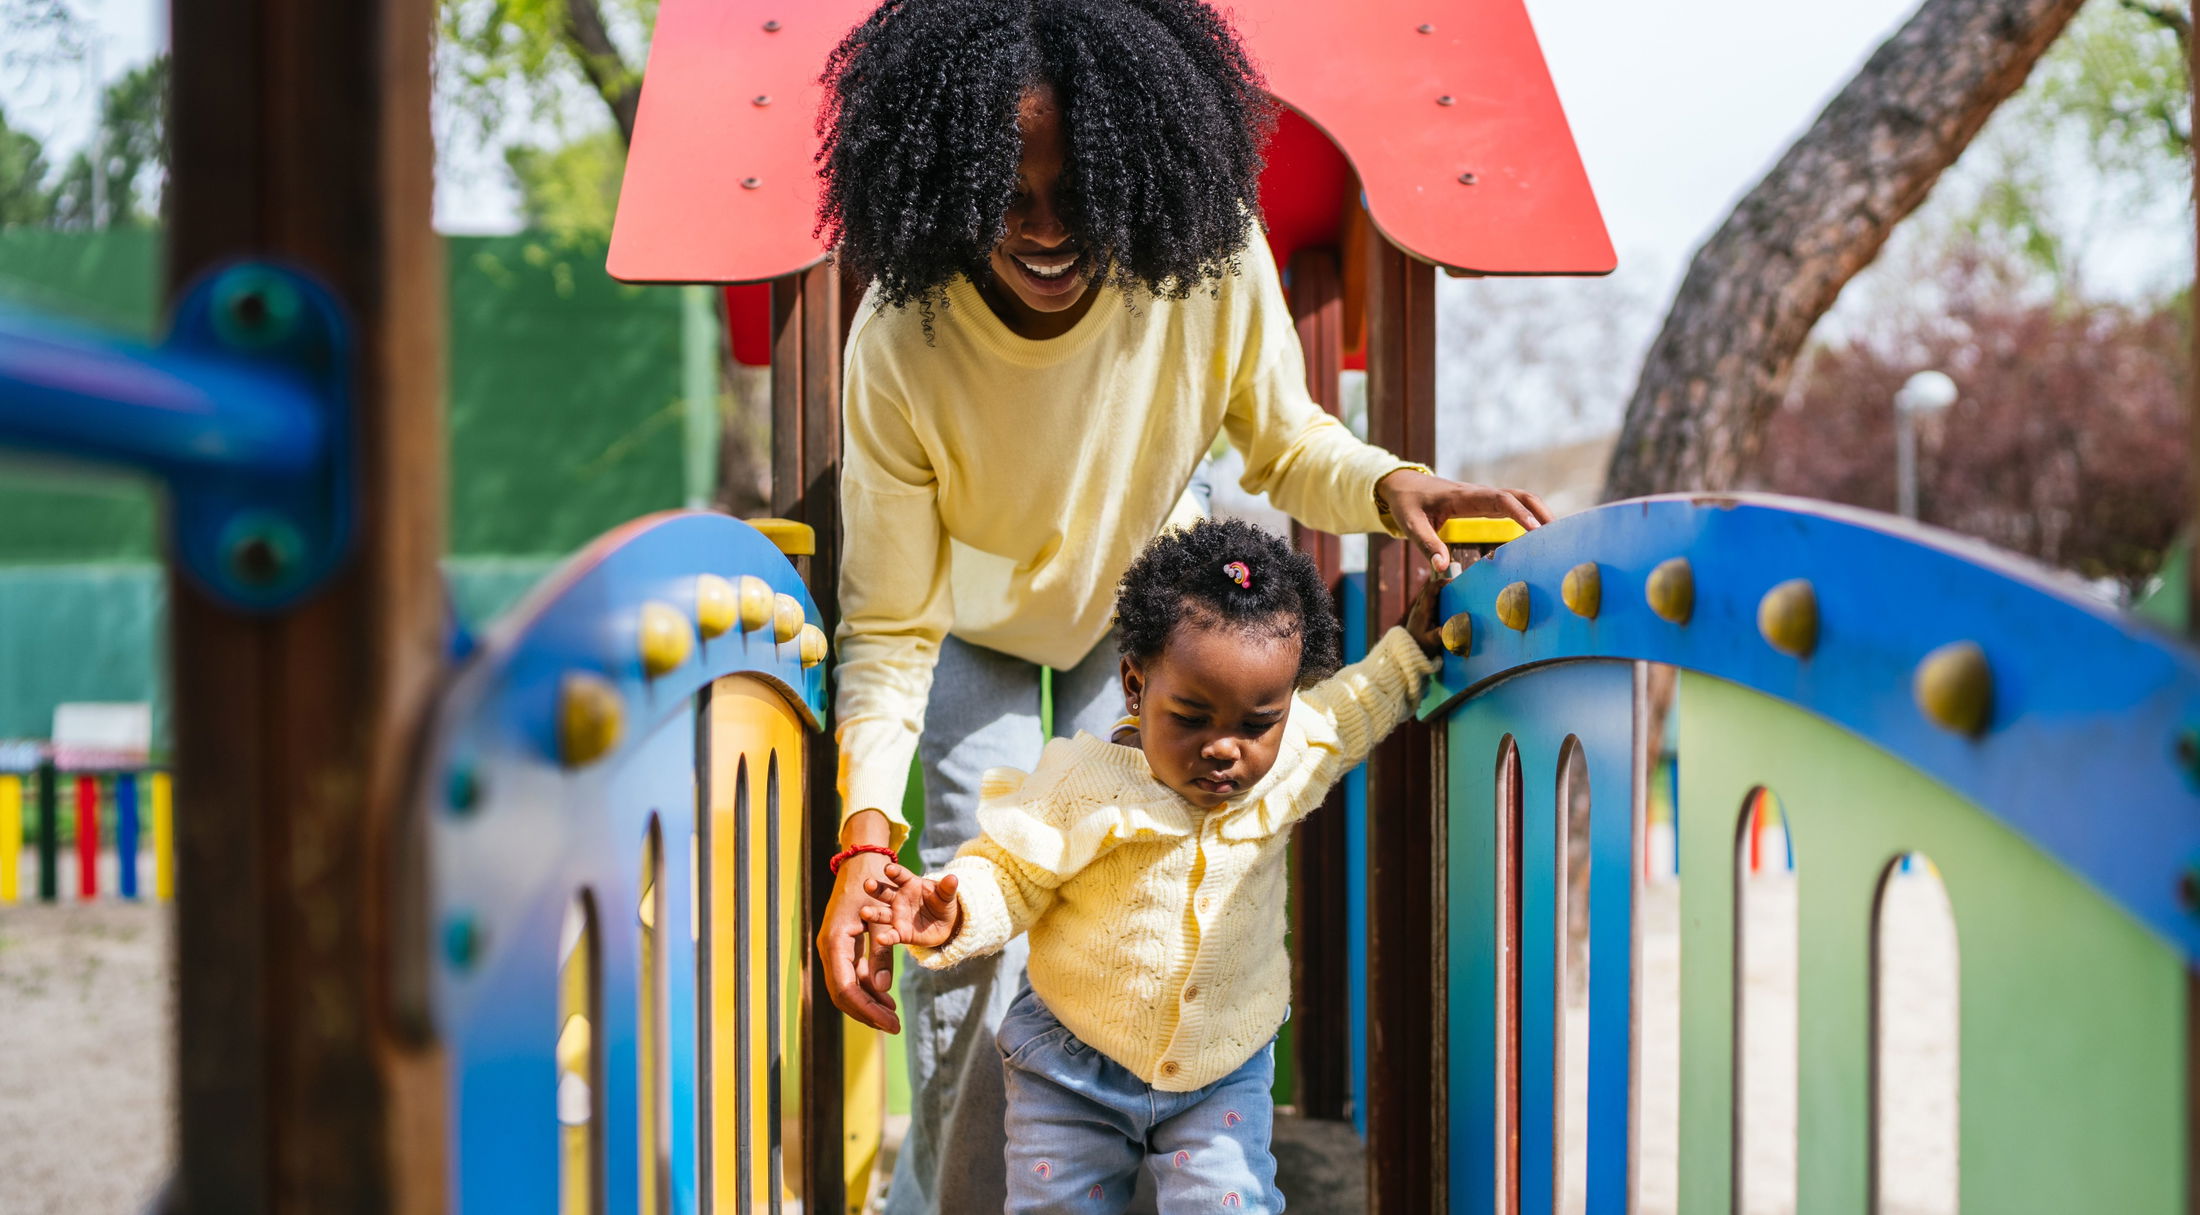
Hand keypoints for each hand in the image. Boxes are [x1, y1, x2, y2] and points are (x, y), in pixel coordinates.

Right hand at [815, 836, 900, 1032]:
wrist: (862, 861)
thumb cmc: (874, 885)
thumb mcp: (882, 919)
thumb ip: (882, 954)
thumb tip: (882, 991)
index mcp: (835, 941)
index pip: (846, 988)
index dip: (867, 1009)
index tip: (890, 1023)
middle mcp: (829, 948)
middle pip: (843, 993)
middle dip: (867, 1012)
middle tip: (894, 1025)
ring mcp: (832, 948)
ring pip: (845, 987)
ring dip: (867, 1002)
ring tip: (892, 1015)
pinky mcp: (840, 946)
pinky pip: (849, 974)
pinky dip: (866, 987)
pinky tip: (884, 996)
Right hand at [859, 864, 962, 949]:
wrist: (945, 924)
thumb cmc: (942, 903)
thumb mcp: (946, 895)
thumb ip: (947, 888)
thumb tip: (953, 878)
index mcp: (909, 884)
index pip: (900, 875)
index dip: (894, 871)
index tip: (888, 868)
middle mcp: (898, 898)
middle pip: (884, 892)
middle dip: (875, 888)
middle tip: (867, 884)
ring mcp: (897, 916)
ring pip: (882, 913)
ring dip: (873, 913)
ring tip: (864, 912)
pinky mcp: (900, 933)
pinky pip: (892, 935)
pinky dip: (886, 937)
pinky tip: (881, 939)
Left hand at [1376, 469, 1551, 577]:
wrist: (1403, 484)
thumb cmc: (1407, 504)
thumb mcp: (1411, 525)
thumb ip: (1427, 545)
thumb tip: (1443, 570)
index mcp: (1465, 496)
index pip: (1501, 500)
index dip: (1520, 514)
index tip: (1536, 530)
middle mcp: (1479, 494)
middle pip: (1520, 496)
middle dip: (1540, 512)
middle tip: (1557, 535)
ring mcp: (1484, 498)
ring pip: (1520, 499)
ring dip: (1538, 513)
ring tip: (1554, 537)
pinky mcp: (1483, 504)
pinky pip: (1512, 507)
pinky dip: (1528, 516)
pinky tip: (1536, 536)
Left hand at [1406, 568, 1443, 655]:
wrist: (1407, 652)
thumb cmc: (1420, 647)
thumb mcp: (1430, 643)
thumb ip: (1438, 636)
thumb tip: (1447, 629)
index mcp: (1422, 612)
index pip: (1429, 591)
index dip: (1439, 584)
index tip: (1451, 581)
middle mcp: (1419, 609)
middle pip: (1427, 589)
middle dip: (1439, 584)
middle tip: (1454, 583)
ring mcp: (1418, 611)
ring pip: (1426, 593)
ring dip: (1437, 589)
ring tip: (1451, 589)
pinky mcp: (1419, 614)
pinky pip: (1426, 599)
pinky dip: (1435, 595)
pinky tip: (1444, 600)